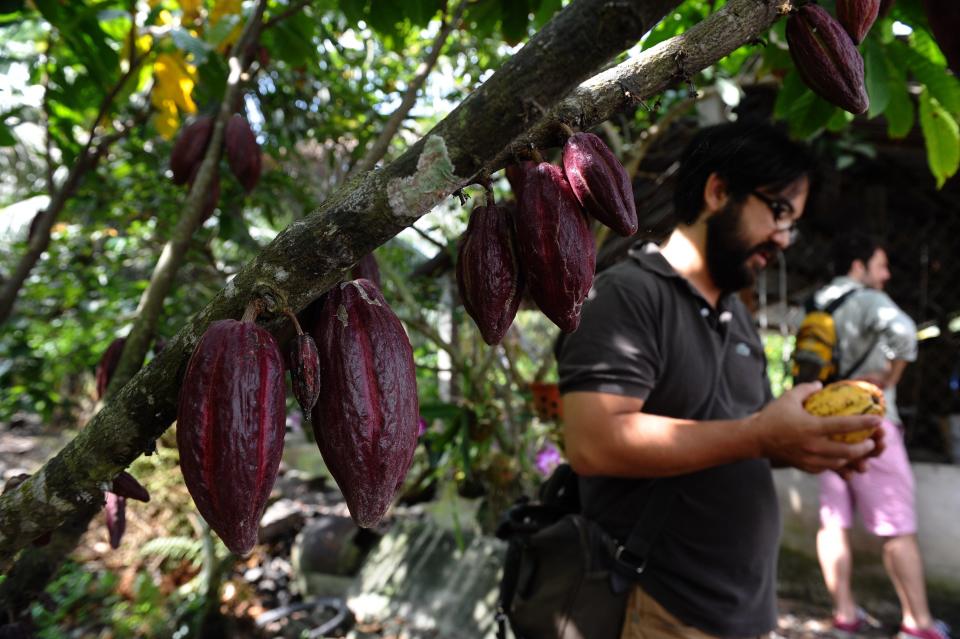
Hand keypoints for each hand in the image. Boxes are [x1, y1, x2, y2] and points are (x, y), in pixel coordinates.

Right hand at [753, 382, 881, 473]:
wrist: (755, 439)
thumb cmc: (772, 416)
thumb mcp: (789, 397)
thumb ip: (806, 389)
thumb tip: (821, 385)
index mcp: (811, 427)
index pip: (844, 425)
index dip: (864, 423)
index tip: (878, 420)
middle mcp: (813, 445)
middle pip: (847, 451)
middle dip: (864, 448)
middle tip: (871, 442)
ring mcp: (809, 458)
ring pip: (839, 463)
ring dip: (852, 458)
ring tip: (858, 452)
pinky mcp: (805, 466)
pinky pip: (826, 468)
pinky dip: (836, 464)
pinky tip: (839, 458)